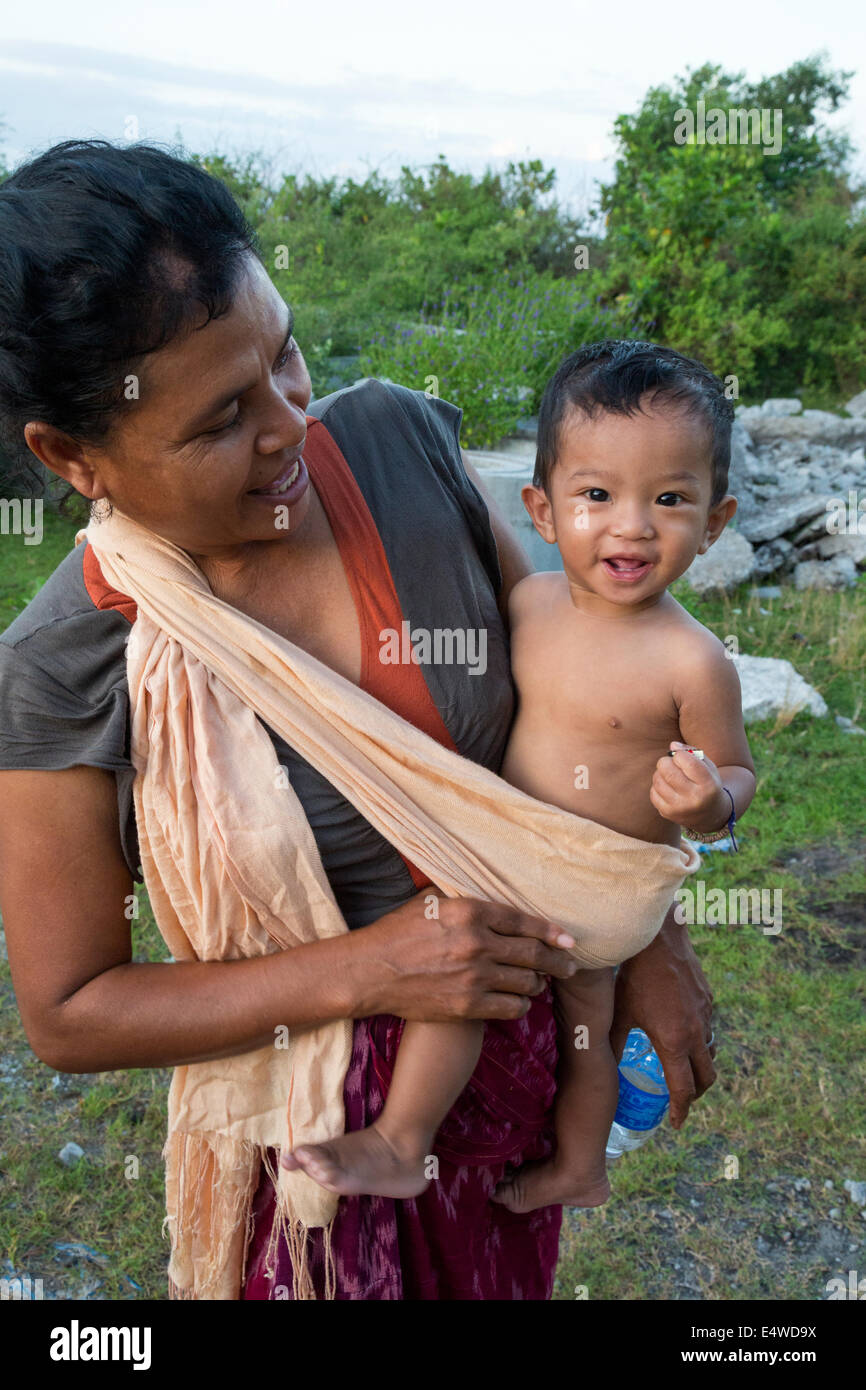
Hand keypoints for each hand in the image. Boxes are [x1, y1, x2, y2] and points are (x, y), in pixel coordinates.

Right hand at [358, 892, 578, 1022]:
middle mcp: (477, 943)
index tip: (567, 939)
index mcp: (469, 911)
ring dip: (538, 983)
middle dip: (558, 961)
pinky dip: (520, 1004)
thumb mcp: (431, 903)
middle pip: (533, 953)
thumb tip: (493, 901)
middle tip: (570, 966)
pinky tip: (518, 1001)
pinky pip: (512, 1007)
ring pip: (527, 982)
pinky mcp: (468, 1005)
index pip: (524, 921)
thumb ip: (465, 902)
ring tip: (540, 983)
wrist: (369, 971)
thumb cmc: (397, 933)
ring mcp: (474, 976)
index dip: (550, 931)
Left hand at [609, 904, 715, 1128]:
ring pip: (711, 1052)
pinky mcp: (709, 998)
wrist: (660, 938)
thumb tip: (600, 1065)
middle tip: (682, 1099)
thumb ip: (612, 1042)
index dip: (681, 1111)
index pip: (684, 1089)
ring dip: (700, 1067)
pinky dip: (701, 1041)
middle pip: (707, 1077)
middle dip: (696, 1094)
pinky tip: (684, 1033)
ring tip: (683, 1070)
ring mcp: (706, 1014)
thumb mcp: (619, 1012)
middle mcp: (696, 1032)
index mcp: (674, 1041)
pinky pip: (709, 1029)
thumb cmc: (634, 975)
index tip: (676, 1124)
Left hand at [651, 741, 728, 832]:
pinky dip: (657, 785)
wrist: (710, 814)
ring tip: (670, 774)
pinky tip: (667, 786)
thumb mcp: (708, 767)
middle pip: (668, 771)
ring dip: (660, 773)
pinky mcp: (667, 813)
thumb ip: (692, 752)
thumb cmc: (707, 783)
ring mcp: (679, 808)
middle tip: (671, 763)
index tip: (680, 756)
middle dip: (666, 761)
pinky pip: (653, 792)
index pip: (687, 762)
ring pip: (658, 780)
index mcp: (708, 785)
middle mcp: (694, 799)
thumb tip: (672, 745)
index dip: (679, 754)